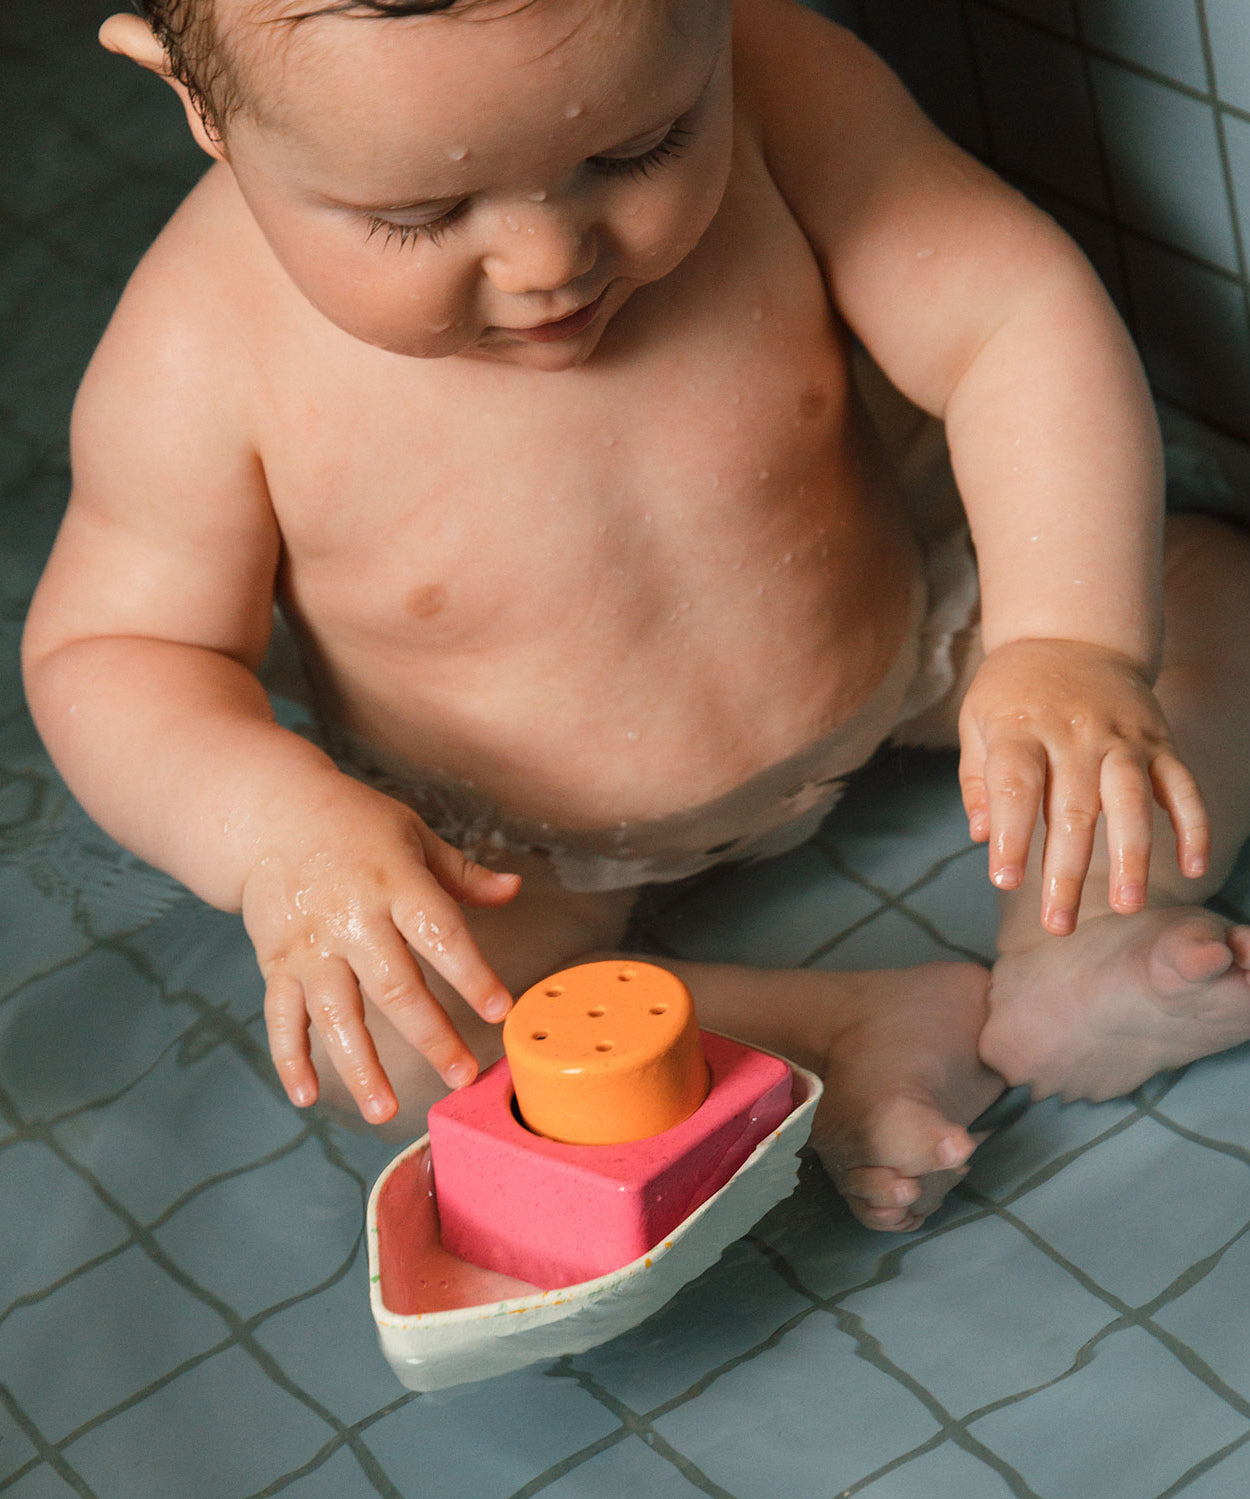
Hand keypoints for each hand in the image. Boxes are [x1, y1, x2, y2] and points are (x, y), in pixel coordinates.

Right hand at [240, 774, 519, 1122]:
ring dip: (359, 1066)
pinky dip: (290, 1058)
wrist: (267, 814)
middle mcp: (351, 918)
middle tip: (460, 1077)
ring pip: (336, 1013)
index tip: (498, 1011)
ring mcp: (310, 945)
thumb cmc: (352, 824)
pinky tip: (308, 1096)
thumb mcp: (412, 835)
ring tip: (384, 1109)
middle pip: (393, 986)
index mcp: (394, 882)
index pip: (440, 933)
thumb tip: (514, 890)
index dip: (471, 973)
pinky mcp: (277, 962)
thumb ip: (462, 873)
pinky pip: (282, 1016)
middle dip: (430, 1036)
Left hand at [957, 638, 1208, 932]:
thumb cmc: (1014, 691)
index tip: (1005, 881)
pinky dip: (1192, 826)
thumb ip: (977, 779)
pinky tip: (1192, 867)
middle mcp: (1073, 734)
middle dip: (1066, 871)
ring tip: (1124, 905)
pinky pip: (1181, 786)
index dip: (1011, 835)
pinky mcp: (1159, 742)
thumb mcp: (977, 721)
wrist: (1074, 634)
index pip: (1016, 787)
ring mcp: (1122, 738)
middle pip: (1072, 808)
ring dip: (1131, 855)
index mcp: (1020, 729)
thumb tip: (980, 835)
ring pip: (1130, 800)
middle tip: (1058, 925)